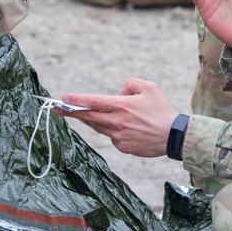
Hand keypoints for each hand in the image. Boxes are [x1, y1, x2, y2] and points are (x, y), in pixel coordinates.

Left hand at [57, 78, 178, 157]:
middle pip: (88, 117)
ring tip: (90, 114)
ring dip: (92, 120)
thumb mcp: (149, 87)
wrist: (175, 136)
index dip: (75, 99)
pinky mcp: (122, 147)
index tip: (62, 98)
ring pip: (98, 127)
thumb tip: (118, 93)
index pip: (92, 101)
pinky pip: (111, 136)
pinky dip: (113, 130)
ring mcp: (118, 136)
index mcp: (120, 105)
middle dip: (70, 112)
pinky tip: (126, 128)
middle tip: (56, 108)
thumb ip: (130, 84)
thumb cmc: (162, 110)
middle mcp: (116, 121)